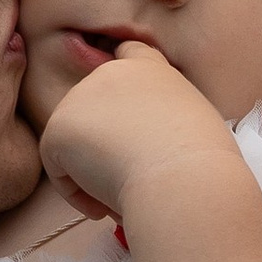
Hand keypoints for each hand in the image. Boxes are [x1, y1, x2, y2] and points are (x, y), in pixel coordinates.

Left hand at [31, 39, 239, 226]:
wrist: (182, 177)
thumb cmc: (204, 163)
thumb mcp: (197, 122)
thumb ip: (168, 118)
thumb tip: (152, 144)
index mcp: (151, 67)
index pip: (130, 54)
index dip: (125, 88)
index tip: (129, 123)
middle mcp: (112, 72)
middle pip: (95, 107)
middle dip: (106, 143)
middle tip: (129, 178)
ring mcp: (80, 96)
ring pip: (76, 141)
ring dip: (92, 172)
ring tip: (121, 197)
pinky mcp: (59, 126)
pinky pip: (58, 167)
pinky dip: (77, 193)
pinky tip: (103, 207)